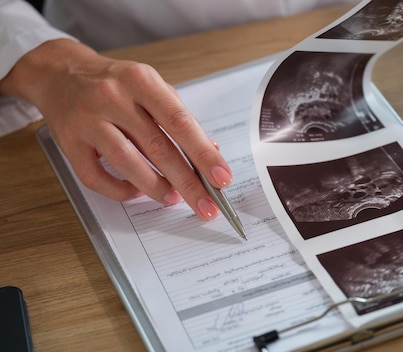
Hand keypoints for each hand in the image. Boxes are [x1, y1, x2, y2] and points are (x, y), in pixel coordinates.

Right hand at [0, 39, 230, 220]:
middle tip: (207, 206)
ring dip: (156, 187)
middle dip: (188, 182)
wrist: (60, 73)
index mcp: (142, 81)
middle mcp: (114, 98)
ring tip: (173, 198)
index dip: (203, 154)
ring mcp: (88, 120)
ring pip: (128, 163)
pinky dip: (121, 190)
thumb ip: (179, 118)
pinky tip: (137, 191)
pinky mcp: (69, 142)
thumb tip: (210, 151)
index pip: (180, 122)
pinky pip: (96, 177)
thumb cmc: (114, 84)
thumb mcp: (151, 88)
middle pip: (158, 147)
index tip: (222, 178)